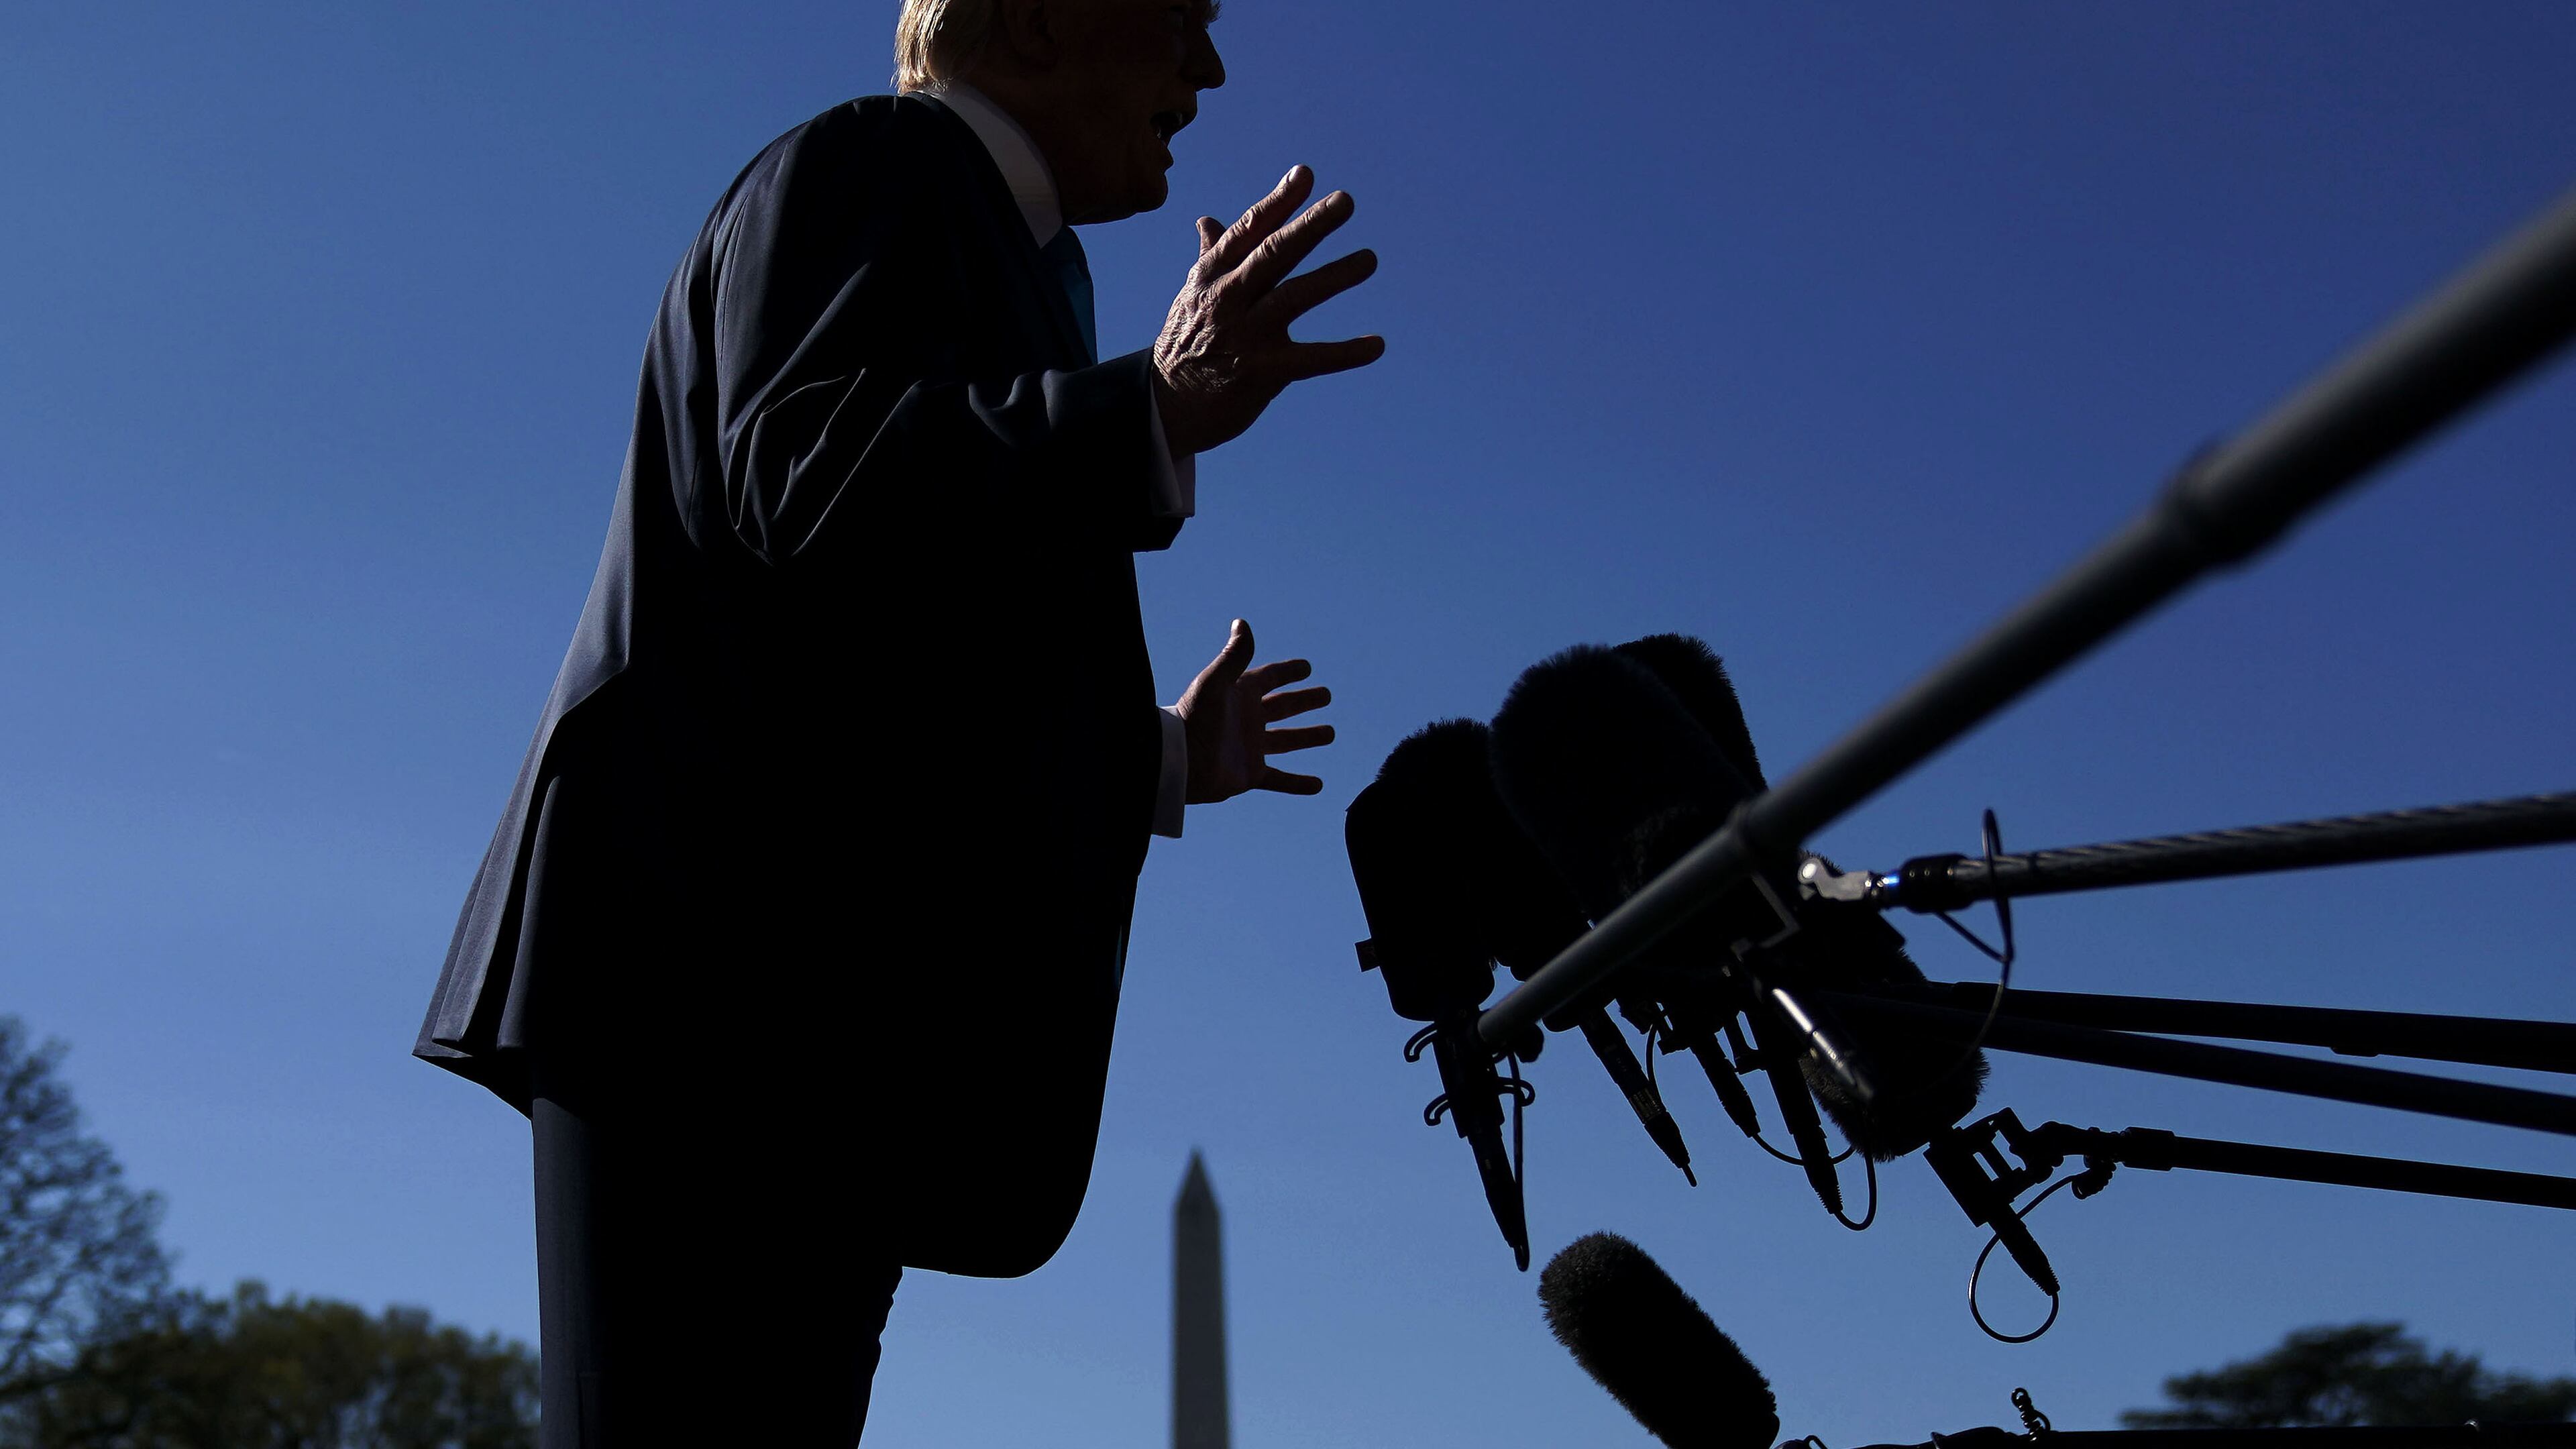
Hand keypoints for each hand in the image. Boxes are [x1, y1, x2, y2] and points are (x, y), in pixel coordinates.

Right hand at [1151, 166, 1384, 456]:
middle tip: (1345, 202)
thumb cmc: (1186, 343)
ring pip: (1293, 297)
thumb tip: (1208, 220)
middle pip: (1273, 254)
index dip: (1277, 202)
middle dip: (1310, 226)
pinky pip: (1310, 360)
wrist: (1166, 405)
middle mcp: (1226, 299)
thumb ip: (1211, 257)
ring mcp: (1244, 335)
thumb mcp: (1193, 296)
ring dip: (1334, 276)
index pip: (1248, 231)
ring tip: (1369, 259)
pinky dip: (1345, 353)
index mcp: (1211, 275)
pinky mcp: (1260, 372)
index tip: (1304, 174)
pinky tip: (1377, 346)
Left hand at [1174, 620, 1333, 803]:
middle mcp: (1247, 719)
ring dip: (1307, 737)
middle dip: (1304, 701)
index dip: (1288, 672)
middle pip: (1283, 707)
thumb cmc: (1193, 719)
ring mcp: (1249, 748)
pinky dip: (1298, 783)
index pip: (1270, 678)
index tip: (1307, 667)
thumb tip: (1242, 623)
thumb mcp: (1214, 683)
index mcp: (1240, 695)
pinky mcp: (1249, 775)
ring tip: (1329, 733)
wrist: (1178, 762)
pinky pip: (1279, 779)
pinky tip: (1317, 785)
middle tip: (1326, 695)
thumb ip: (1233, 656)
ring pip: (1286, 740)